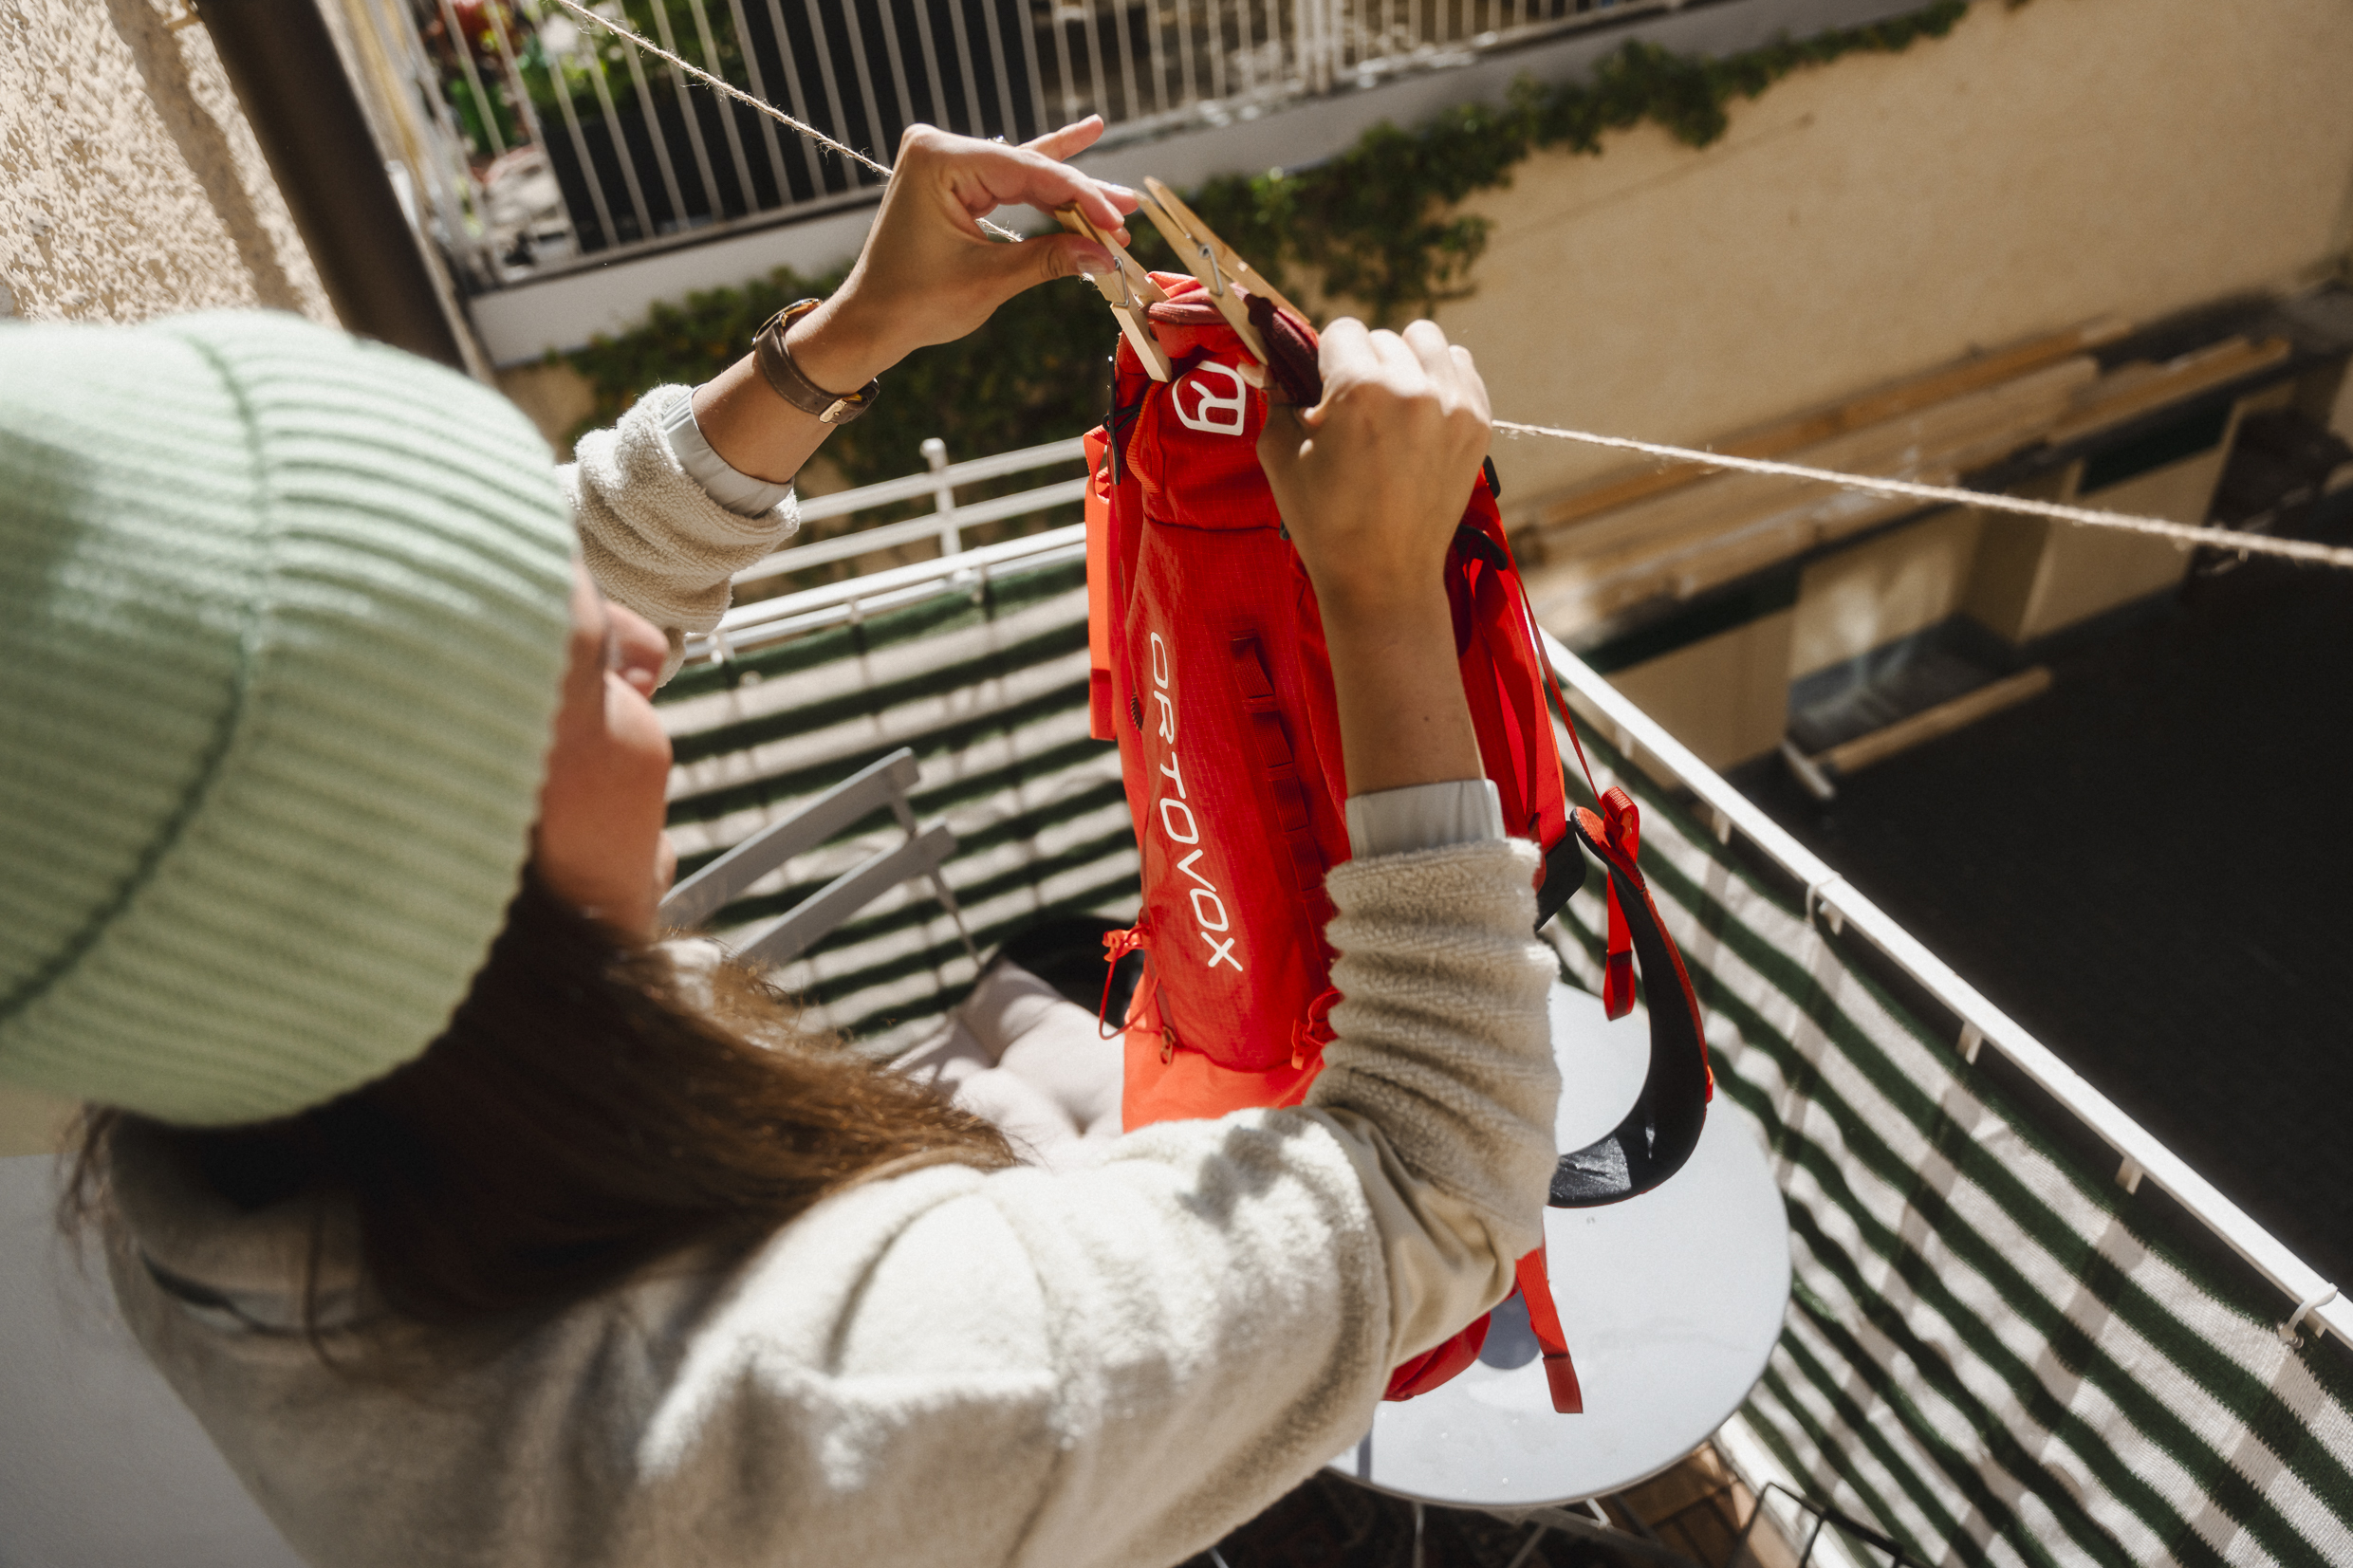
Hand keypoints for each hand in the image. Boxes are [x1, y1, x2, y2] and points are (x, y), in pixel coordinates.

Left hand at [692, 119, 1133, 482]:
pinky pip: (1007, 177)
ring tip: (1119, 194)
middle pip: (1029, 168)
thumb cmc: (915, 302)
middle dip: (1080, 195)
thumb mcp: (989, 281)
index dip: (1080, 197)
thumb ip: (1049, 259)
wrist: (870, 319)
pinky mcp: (951, 177)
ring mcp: (944, 160)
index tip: (1119, 222)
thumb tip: (1106, 255)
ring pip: (1024, 173)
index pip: (1027, 171)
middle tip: (1129, 208)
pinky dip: (1042, 180)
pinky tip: (1080, 138)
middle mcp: (939, 148)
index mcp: (939, 160)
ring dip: (1069, 189)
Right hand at [1257, 319, 1491, 619]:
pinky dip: (1439, 378)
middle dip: (1364, 364)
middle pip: (1382, 336)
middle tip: (1355, 411)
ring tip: (1392, 402)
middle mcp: (1412, 388)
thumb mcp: (1280, 455)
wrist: (1383, 577)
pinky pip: (1460, 365)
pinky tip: (1421, 411)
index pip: (1342, 331)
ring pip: (1426, 340)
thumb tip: (1271, 361)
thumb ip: (1276, 397)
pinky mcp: (1477, 423)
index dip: (1326, 360)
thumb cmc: (1324, 521)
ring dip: (1406, 360)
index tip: (1324, 391)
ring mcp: (1452, 405)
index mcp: (1358, 390)